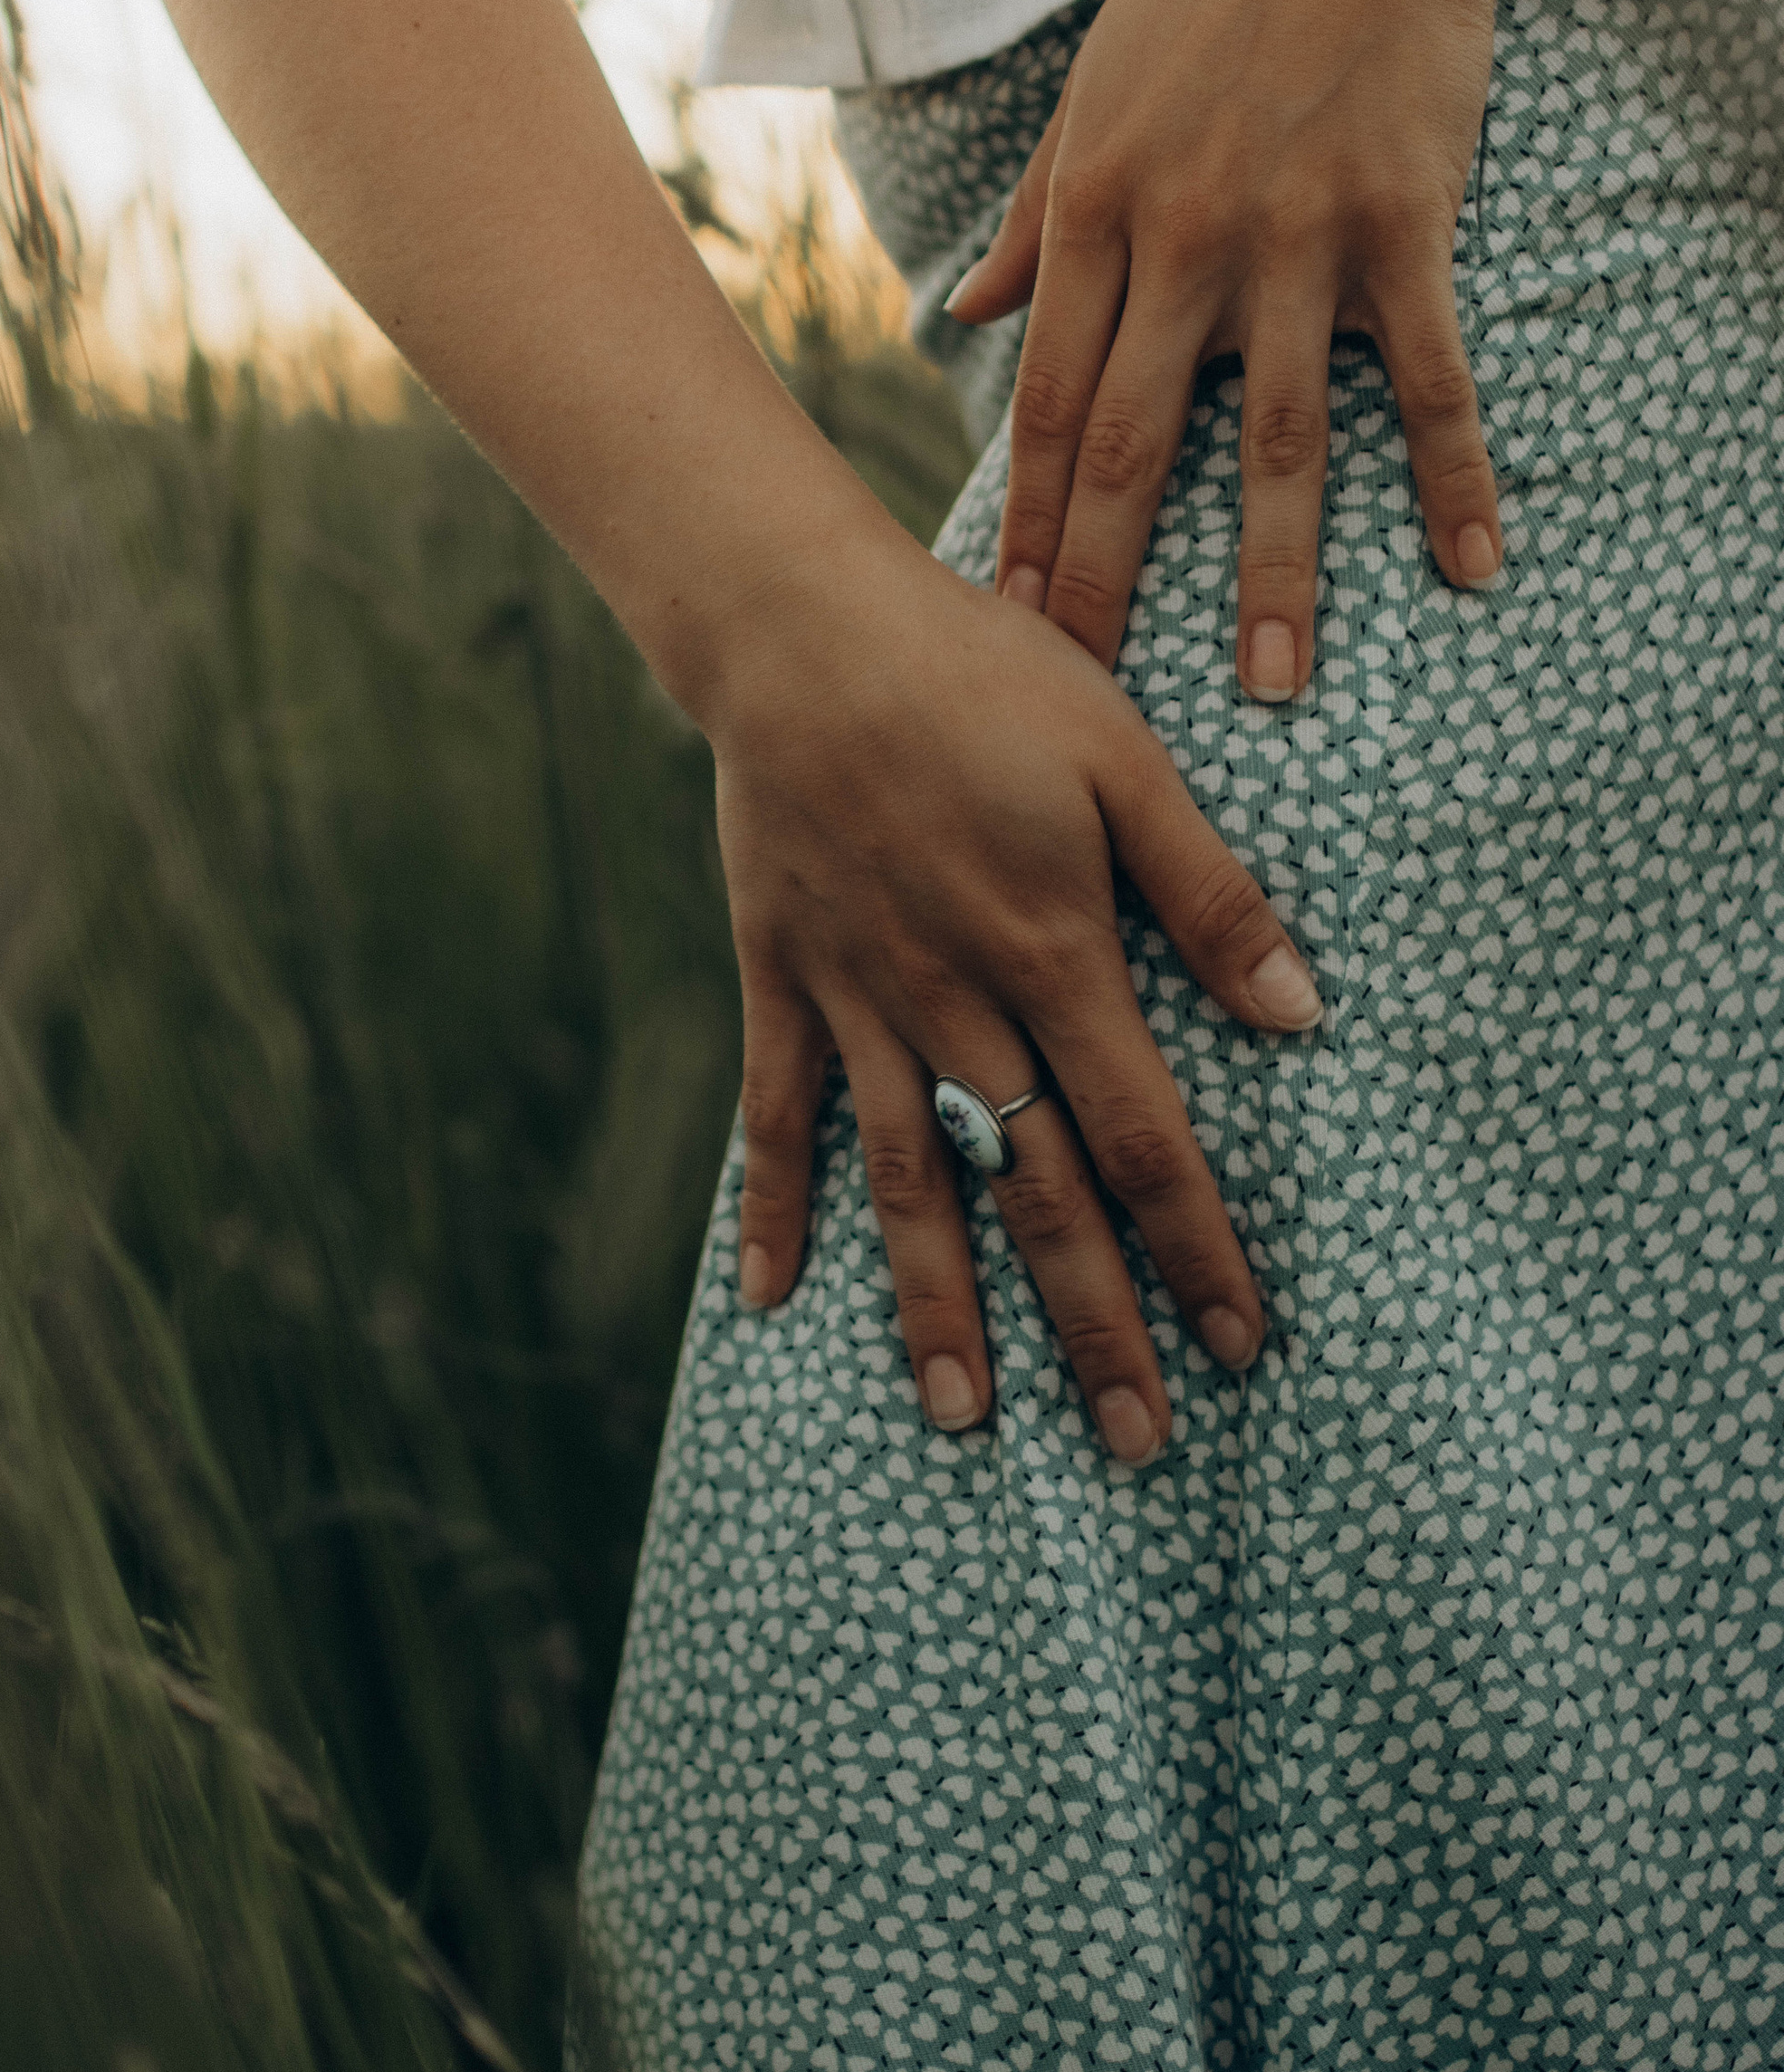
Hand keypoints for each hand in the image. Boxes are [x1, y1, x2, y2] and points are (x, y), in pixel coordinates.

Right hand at [713, 531, 1323, 1460]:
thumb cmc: (980, 674)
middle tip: (1140, 1441)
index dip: (1194, 1247)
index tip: (1241, 1343)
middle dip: (1095, 1324)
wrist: (799, 629)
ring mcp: (859, 1004)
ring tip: (969, 1418)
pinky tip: (771, 1300)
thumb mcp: (1124, 759)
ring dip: (941, 1307)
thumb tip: (1299, 1015)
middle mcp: (956, 1007)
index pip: (1142, 1137)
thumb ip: (1208, 895)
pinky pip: (776, 1117)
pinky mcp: (782, 980)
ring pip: (910, 1184)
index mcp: (1054, 956)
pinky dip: (773, 1209)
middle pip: (1037, 1194)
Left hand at [947, 0, 1511, 697]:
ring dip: (1271, 575)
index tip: (1003, 623)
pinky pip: (1429, 377)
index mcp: (1092, 210)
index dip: (1022, 523)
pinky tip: (1470, 568)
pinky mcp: (1402, 222)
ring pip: (1272, 440)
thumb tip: (955, 315)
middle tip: (1087, 698)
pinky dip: (1451, 476)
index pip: (1040, 403)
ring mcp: (1295, 236)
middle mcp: (1180, 238)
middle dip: (1104, 584)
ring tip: (1270, 688)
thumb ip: (1032, 220)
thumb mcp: (1093, 89)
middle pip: (1128, 447)